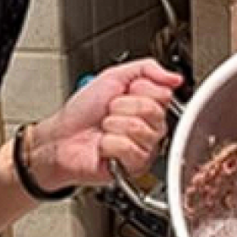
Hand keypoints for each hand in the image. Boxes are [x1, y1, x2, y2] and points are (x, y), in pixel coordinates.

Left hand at [28, 59, 181, 190]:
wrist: (61, 138)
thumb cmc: (82, 111)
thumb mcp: (113, 76)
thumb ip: (147, 69)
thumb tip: (175, 77)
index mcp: (151, 105)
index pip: (163, 94)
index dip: (137, 90)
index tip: (121, 94)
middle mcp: (152, 128)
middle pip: (152, 111)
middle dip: (121, 107)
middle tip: (108, 113)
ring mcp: (145, 148)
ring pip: (138, 129)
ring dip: (112, 125)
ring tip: (105, 130)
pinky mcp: (135, 167)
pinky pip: (128, 148)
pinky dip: (108, 144)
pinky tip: (104, 146)